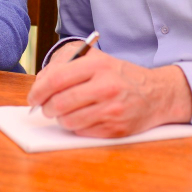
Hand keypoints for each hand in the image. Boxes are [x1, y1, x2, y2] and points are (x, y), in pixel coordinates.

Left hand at [27, 48, 191, 137]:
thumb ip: (68, 65)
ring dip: (61, 119)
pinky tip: (85, 118)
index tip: (33, 98)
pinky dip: (77, 127)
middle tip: (47, 108)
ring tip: (67, 112)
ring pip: (69, 121)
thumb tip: (41, 84)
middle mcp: (106, 86)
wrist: (157, 94)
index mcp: (99, 65)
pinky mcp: (116, 129)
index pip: (57, 79)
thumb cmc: (121, 76)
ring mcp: (112, 110)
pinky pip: (83, 132)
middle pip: (60, 103)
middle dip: (47, 108)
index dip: (38, 91)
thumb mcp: (99, 60)